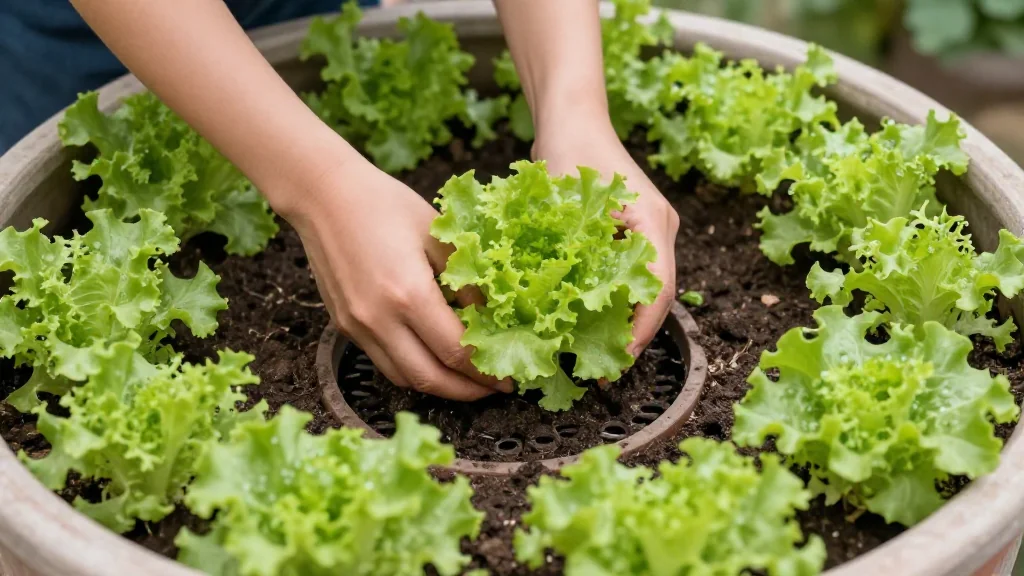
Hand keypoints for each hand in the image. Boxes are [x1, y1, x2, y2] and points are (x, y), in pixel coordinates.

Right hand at [280, 158, 512, 400]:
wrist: (324, 196)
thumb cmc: (384, 204)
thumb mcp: (438, 235)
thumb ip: (466, 280)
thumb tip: (490, 316)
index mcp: (409, 293)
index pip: (456, 352)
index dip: (486, 372)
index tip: (507, 379)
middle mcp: (379, 319)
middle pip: (430, 378)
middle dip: (467, 392)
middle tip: (493, 389)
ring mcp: (358, 326)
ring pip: (403, 378)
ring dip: (438, 388)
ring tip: (466, 382)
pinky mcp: (344, 326)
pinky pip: (384, 363)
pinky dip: (412, 372)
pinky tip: (432, 361)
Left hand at [533, 118, 679, 357]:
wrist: (572, 116)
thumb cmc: (567, 149)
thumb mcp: (562, 200)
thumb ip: (564, 247)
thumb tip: (550, 307)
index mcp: (652, 221)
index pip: (658, 288)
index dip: (640, 330)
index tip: (618, 360)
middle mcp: (659, 229)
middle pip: (658, 296)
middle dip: (633, 335)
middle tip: (604, 370)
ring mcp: (649, 231)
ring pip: (646, 289)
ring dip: (625, 322)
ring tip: (597, 355)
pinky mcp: (634, 233)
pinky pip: (632, 277)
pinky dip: (614, 303)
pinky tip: (589, 323)